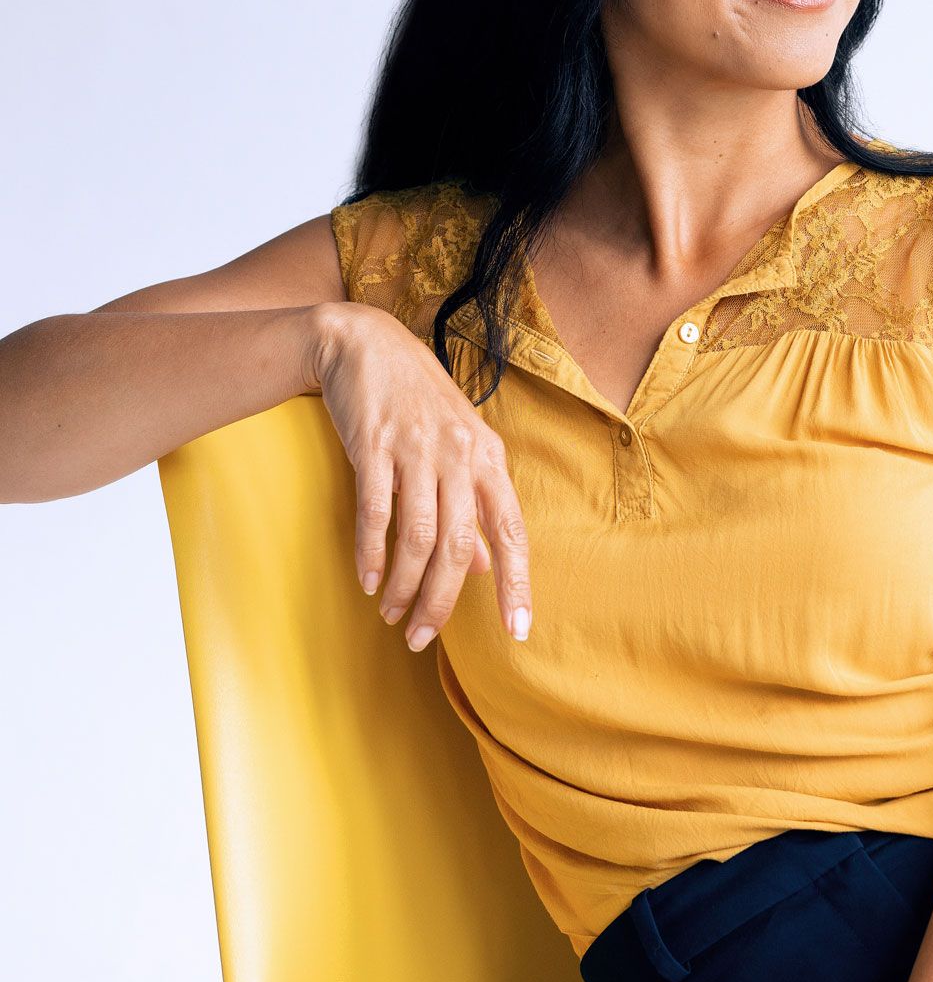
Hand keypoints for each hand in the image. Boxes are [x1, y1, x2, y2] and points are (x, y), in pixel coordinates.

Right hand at [311, 301, 531, 650]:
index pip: (511, 530)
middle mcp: (459, 454)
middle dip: (443, 601)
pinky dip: (372, 553)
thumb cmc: (416, 399)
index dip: (517, 583)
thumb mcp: (458, 446)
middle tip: (422, 639)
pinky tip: (368, 581)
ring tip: (393, 616)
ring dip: (405, 585)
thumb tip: (490, 565)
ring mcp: (417, 448)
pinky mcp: (374, 444)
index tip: (518, 630)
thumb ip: (475, 504)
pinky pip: (376, 512)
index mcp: (487, 456)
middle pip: (460, 546)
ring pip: (419, 536)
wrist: (364, 342)